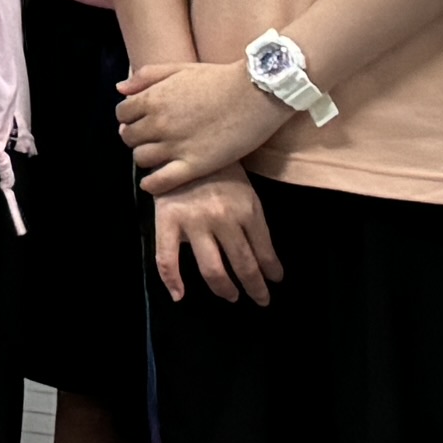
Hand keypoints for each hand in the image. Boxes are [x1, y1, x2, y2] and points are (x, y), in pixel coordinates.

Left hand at [119, 50, 289, 195]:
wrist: (256, 93)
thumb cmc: (220, 78)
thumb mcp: (180, 68)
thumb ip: (147, 76)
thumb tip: (120, 88)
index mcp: (153, 98)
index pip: (122, 114)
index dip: (129, 117)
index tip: (141, 120)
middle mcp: (158, 123)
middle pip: (129, 137)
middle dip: (136, 137)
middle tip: (151, 137)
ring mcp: (175, 146)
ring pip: (141, 159)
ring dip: (146, 157)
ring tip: (159, 155)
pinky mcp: (194, 165)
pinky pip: (161, 182)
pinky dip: (152, 184)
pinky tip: (154, 182)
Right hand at [151, 172, 280, 302]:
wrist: (185, 143)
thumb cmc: (221, 169)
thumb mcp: (247, 191)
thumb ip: (253, 222)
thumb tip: (263, 258)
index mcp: (247, 210)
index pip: (264, 251)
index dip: (271, 271)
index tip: (275, 281)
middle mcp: (223, 219)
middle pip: (243, 264)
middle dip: (255, 287)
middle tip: (260, 299)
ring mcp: (194, 222)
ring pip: (213, 269)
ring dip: (225, 289)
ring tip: (232, 297)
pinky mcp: (168, 222)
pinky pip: (167, 258)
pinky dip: (172, 280)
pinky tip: (179, 295)